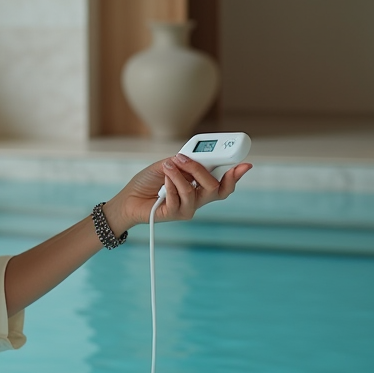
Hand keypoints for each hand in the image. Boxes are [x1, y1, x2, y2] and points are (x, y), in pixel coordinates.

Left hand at [103, 154, 251, 232]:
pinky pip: (178, 198)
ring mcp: (187, 209)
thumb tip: (192, 157)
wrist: (128, 199)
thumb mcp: (166, 166)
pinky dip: (170, 185)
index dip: (235, 175)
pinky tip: (162, 181)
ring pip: (195, 192)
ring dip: (180, 176)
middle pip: (215, 189)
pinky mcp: (175, 215)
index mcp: (199, 186)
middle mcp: (197, 199)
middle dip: (202, 171)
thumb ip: (182, 162)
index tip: (245, 164)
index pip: (223, 183)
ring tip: (167, 167)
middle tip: (185, 160)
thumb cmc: (147, 182)